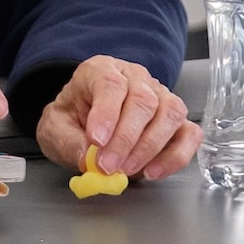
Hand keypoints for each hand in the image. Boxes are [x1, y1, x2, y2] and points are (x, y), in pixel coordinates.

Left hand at [34, 56, 200, 180]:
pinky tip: (154, 172)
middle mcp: (135, 78)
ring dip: (150, 147)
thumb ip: (67, 141)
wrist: (85, 121)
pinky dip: (176, 156)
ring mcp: (161, 96)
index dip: (106, 113)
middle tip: (108, 167)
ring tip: (127, 171)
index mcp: (100, 70)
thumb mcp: (54, 128)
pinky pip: (189, 134)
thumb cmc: (72, 119)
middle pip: (144, 99)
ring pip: (170, 113)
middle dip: (126, 138)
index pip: (110, 84)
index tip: (96, 140)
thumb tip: (87, 158)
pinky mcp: (176, 120)